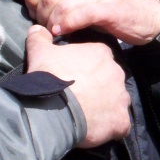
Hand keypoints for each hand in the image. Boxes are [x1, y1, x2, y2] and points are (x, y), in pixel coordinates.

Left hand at [25, 0, 159, 44]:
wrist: (151, 17)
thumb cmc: (115, 9)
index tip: (34, 13)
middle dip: (40, 14)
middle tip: (45, 28)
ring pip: (62, 4)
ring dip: (52, 23)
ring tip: (55, 33)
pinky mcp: (111, 9)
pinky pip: (81, 14)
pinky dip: (67, 25)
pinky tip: (64, 33)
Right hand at [25, 25, 130, 147]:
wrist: (52, 108)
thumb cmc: (48, 77)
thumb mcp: (40, 52)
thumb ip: (40, 38)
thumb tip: (37, 28)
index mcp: (101, 53)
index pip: (100, 57)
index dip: (88, 68)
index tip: (75, 76)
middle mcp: (117, 72)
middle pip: (110, 79)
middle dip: (99, 86)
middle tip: (80, 96)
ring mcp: (121, 97)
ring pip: (117, 101)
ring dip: (106, 107)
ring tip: (87, 114)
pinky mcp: (121, 120)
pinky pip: (121, 125)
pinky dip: (111, 127)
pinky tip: (97, 130)